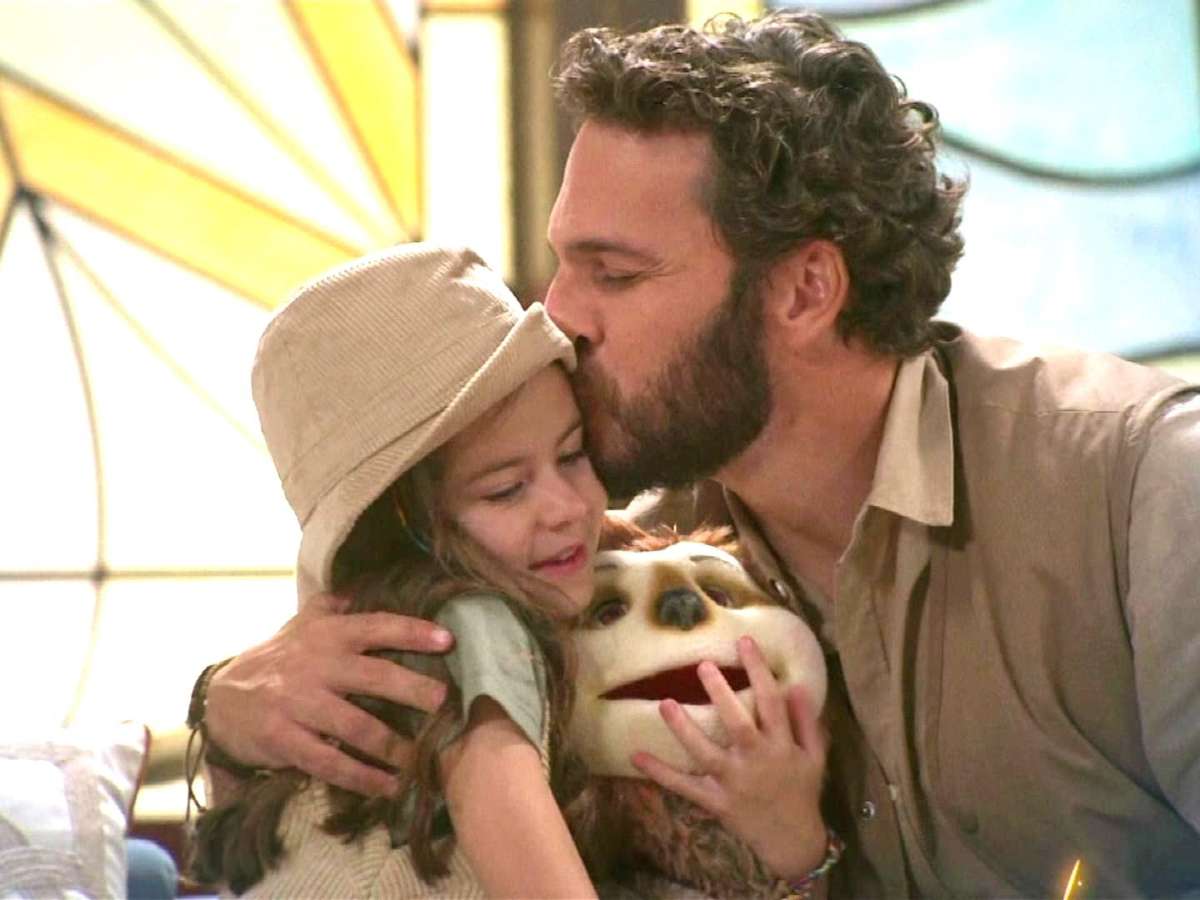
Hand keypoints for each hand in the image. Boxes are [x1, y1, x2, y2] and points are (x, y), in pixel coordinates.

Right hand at [205, 591, 453, 796]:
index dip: (412, 632)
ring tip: (421, 759)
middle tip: (445, 703)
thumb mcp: (300, 626)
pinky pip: (331, 763)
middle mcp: (316, 666)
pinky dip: (362, 777)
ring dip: (394, 746)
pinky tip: (387, 785)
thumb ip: (331, 608)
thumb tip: (361, 587)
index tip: (448, 640)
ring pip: (357, 726)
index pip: (376, 626)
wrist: (219, 699)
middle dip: (415, 690)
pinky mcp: (285, 740)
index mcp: (326, 635)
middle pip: (375, 676)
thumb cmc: (276, 660)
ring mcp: (299, 704)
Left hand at [632, 635, 827, 882]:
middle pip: (737, 723)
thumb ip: (806, 721)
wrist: (793, 841)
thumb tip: (796, 685)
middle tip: (702, 665)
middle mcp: (756, 761)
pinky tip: (636, 756)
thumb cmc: (803, 792)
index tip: (745, 642)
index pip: (771, 702)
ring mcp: (734, 782)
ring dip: (684, 729)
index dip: (759, 671)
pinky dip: (661, 773)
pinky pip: (685, 786)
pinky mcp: (716, 802)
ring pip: (706, 753)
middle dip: (721, 694)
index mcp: (781, 746)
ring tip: (665, 703)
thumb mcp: (815, 756)